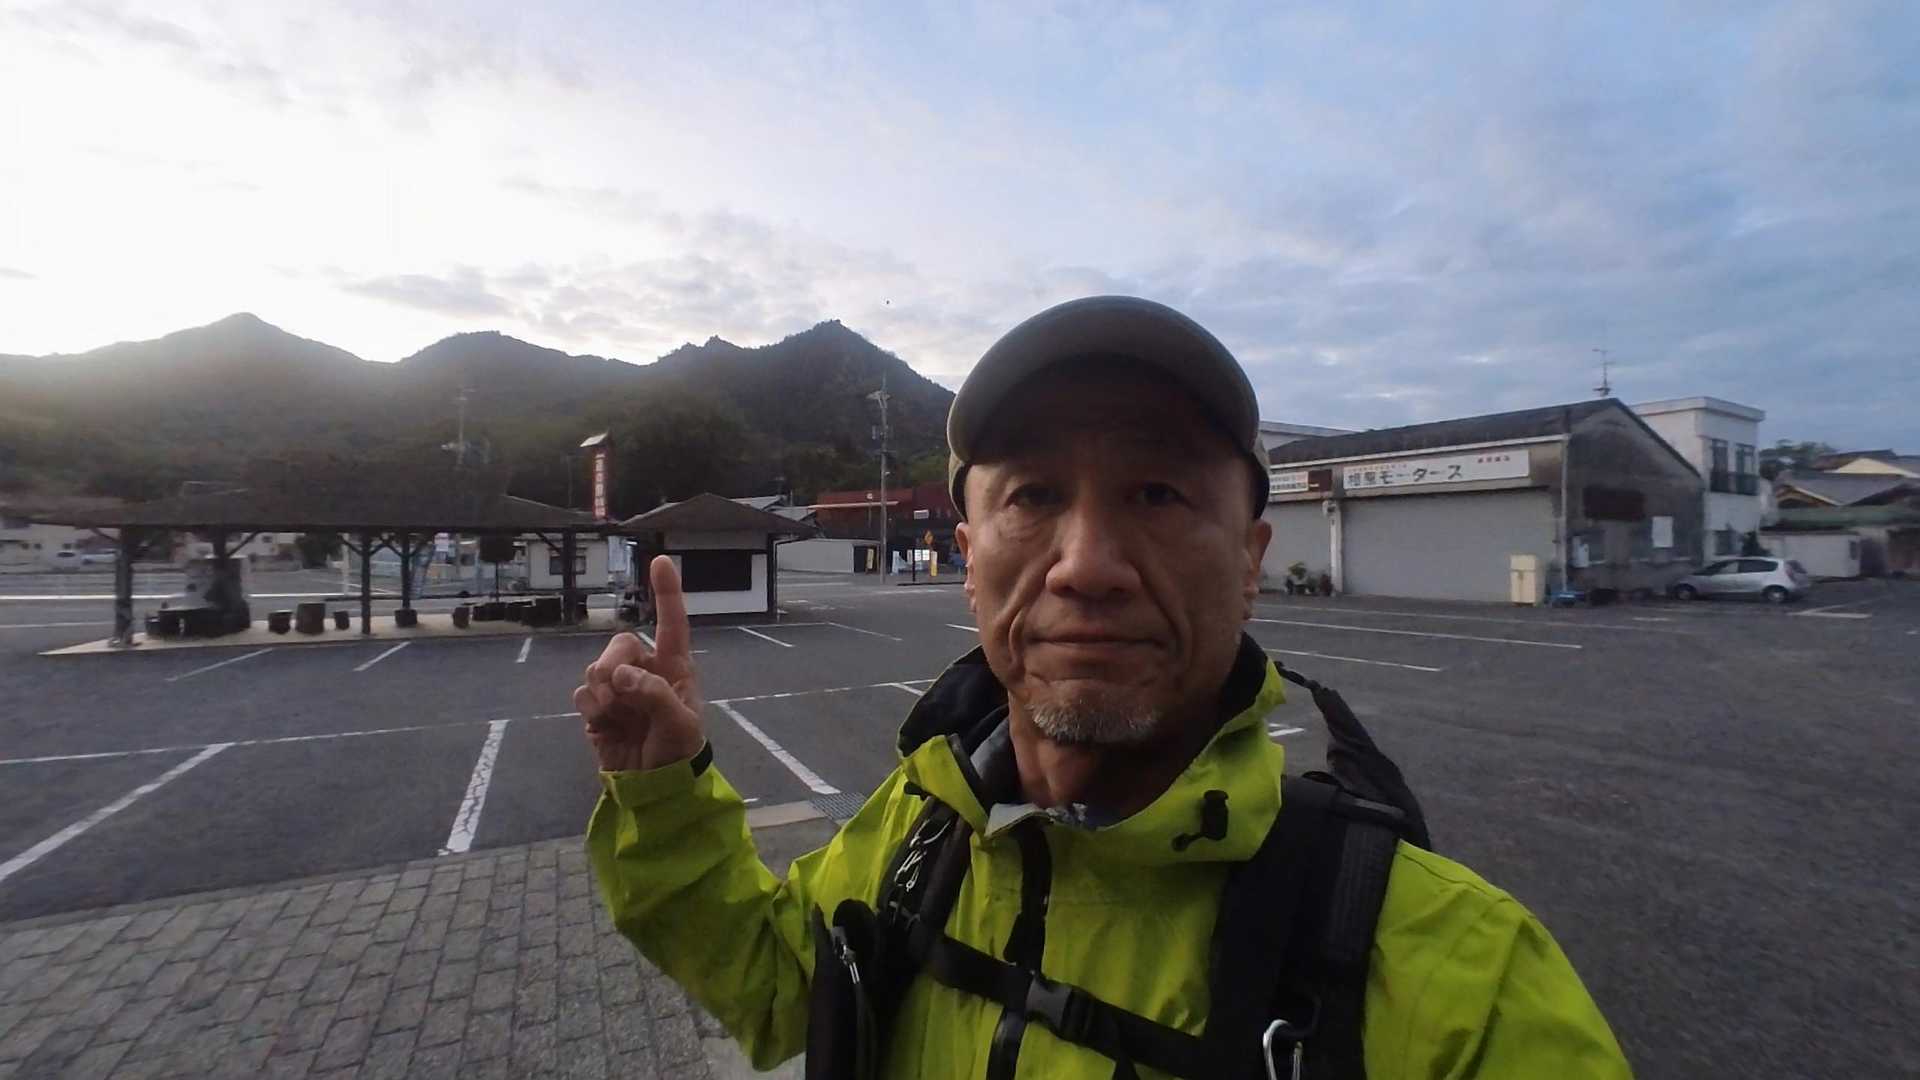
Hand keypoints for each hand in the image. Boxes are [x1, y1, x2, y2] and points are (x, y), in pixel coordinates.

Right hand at [574, 555, 705, 772]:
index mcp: (674, 667)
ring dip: (601, 692)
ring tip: (615, 717)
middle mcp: (645, 671)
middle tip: (617, 693)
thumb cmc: (679, 753)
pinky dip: (590, 709)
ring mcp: (619, 690)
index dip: (667, 592)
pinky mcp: (597, 709)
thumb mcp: (680, 726)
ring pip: (595, 669)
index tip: (661, 560)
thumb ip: (654, 695)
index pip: (672, 624)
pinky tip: (605, 727)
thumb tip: (621, 676)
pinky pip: (583, 693)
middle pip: (619, 644)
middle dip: (612, 664)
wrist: (654, 789)